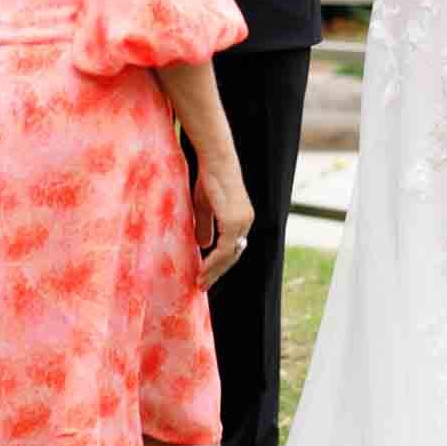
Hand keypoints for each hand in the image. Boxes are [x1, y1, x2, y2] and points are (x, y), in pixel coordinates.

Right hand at [193, 149, 253, 291]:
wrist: (215, 159)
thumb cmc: (209, 178)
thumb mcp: (205, 207)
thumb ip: (206, 226)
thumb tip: (203, 245)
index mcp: (242, 218)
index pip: (233, 247)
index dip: (220, 262)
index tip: (206, 274)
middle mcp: (246, 222)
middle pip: (234, 255)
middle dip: (217, 272)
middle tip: (203, 285)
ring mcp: (241, 222)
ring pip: (230, 255)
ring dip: (214, 271)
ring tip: (200, 282)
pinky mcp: (233, 220)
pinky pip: (224, 249)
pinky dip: (213, 262)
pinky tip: (202, 270)